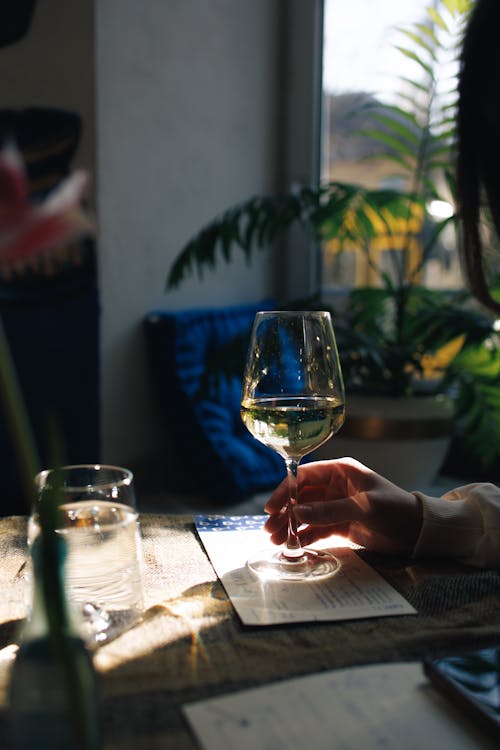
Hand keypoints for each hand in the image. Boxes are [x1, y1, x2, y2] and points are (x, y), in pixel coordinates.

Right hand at [264, 457, 422, 554]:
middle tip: (269, 530)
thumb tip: (297, 514)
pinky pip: (316, 530)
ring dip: (291, 526)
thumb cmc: (396, 509)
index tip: (272, 508)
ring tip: (276, 541)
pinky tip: (294, 546)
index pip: (304, 476)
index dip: (286, 490)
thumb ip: (330, 510)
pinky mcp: (340, 526)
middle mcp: (335, 486)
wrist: (419, 533)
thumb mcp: (364, 507)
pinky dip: (304, 537)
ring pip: (306, 515)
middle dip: (284, 512)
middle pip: (301, 497)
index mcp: (341, 471)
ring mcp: (336, 506)